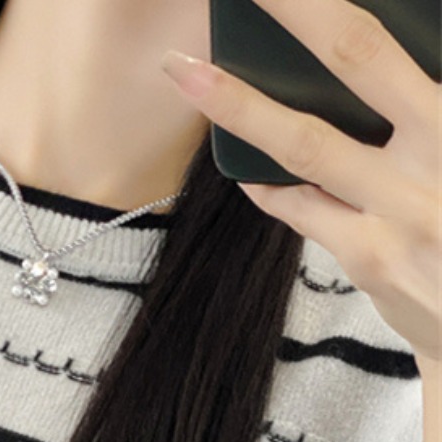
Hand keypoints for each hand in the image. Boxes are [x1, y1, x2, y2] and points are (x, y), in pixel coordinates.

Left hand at [159, 0, 440, 366]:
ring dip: (238, 103)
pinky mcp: (371, 256)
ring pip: (306, 141)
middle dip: (295, 7)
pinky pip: (301, 207)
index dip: (325, 4)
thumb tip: (389, 58)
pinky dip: (268, 183)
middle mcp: (440, 147)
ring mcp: (403, 205)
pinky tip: (243, 164)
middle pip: (358, 53)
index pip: (389, 40)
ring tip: (184, 72)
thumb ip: (425, 100)